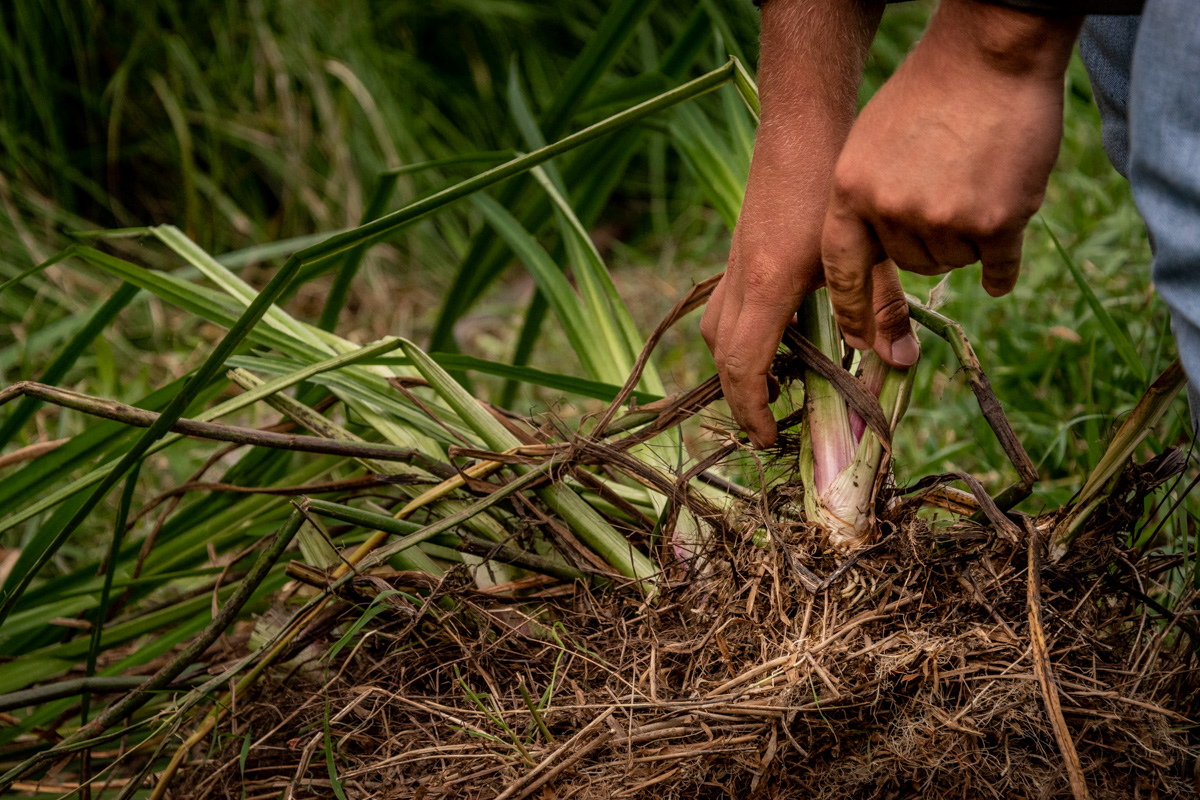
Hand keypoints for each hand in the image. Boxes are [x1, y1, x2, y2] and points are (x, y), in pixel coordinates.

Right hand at [701, 132, 915, 449]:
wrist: (804, 124)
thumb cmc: (837, 180)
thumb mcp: (868, 249)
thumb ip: (883, 307)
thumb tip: (900, 362)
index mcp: (768, 285)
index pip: (742, 365)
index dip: (751, 409)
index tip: (768, 439)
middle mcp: (741, 277)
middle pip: (719, 353)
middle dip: (736, 395)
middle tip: (766, 424)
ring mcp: (735, 261)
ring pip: (716, 328)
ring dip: (735, 364)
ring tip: (772, 384)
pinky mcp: (741, 248)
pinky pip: (727, 305)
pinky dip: (742, 333)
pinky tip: (780, 332)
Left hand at [821, 0, 1082, 350]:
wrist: (991, 55)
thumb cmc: (927, 97)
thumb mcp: (869, 148)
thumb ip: (865, 204)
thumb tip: (870, 267)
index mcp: (849, 192)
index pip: (841, 270)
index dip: (851, 310)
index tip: (858, 345)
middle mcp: (890, 210)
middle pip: (909, 264)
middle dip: (928, 241)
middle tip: (946, 192)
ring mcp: (943, 217)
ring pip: (952, 262)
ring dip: (966, 237)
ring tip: (973, 182)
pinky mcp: (995, 220)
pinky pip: (997, 267)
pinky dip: (1001, 269)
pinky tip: (1000, 267)